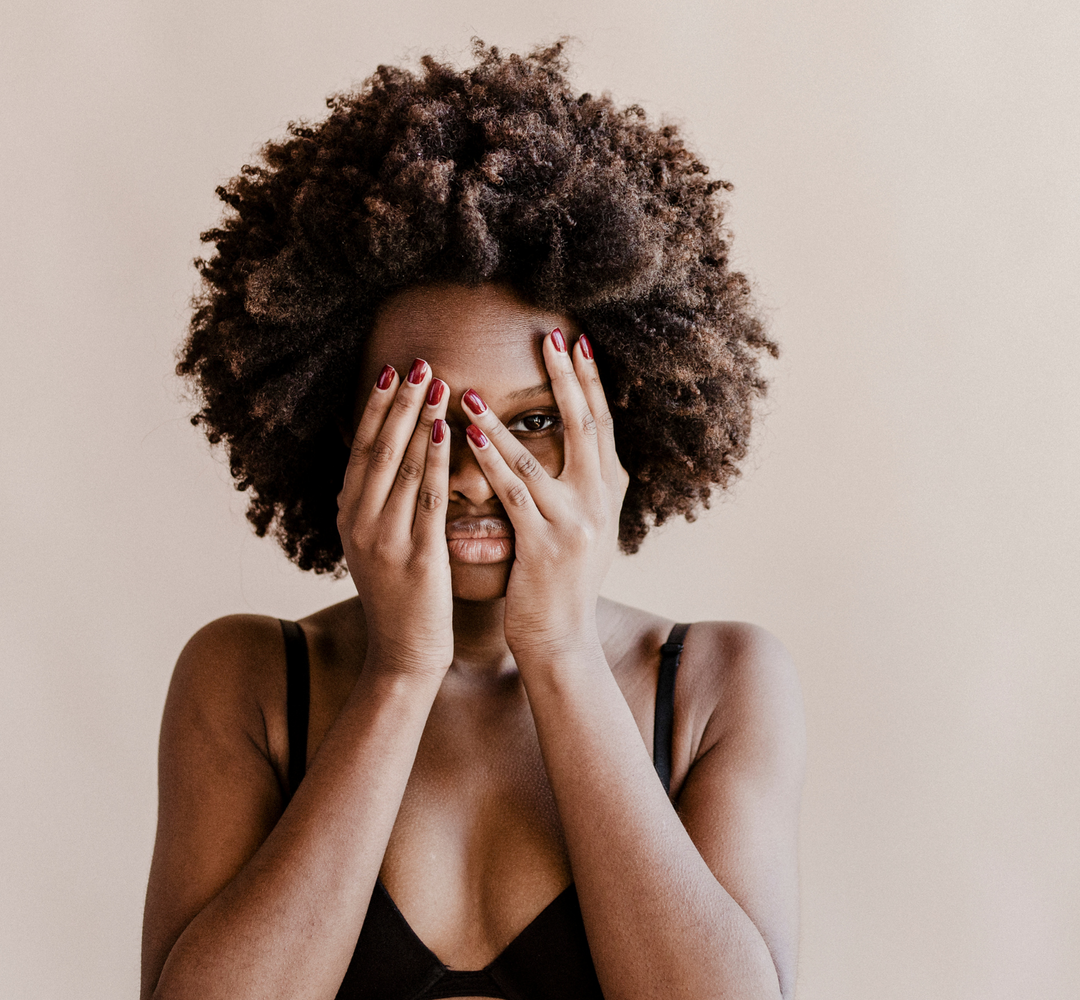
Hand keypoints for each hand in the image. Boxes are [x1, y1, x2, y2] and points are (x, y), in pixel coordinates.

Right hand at [337, 359, 454, 677]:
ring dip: (419, 420)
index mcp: (349, 514)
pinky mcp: (416, 557)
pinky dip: (438, 461)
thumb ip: (378, 503)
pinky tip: (450, 432)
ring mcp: (384, 539)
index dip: (377, 408)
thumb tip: (385, 459)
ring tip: (436, 383)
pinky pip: (428, 499)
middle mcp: (360, 521)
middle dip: (399, 402)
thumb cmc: (399, 596)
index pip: (362, 448)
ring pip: (402, 466)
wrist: (402, 654)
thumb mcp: (375, 544)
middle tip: (418, 361)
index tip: (392, 370)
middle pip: (379, 448)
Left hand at [459, 331, 628, 661]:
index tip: (576, 340)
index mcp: (610, 490)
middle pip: (586, 425)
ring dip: (501, 421)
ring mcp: (576, 523)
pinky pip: (513, 494)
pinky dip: (491, 462)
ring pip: (537, 458)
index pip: (603, 421)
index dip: (590, 379)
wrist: (561, 637)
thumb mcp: (585, 525)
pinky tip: (469, 437)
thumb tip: (579, 439)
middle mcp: (602, 500)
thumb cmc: (562, 579)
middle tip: (549, 336)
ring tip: (470, 390)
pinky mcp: (546, 545)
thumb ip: (583, 484)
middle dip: (567, 378)